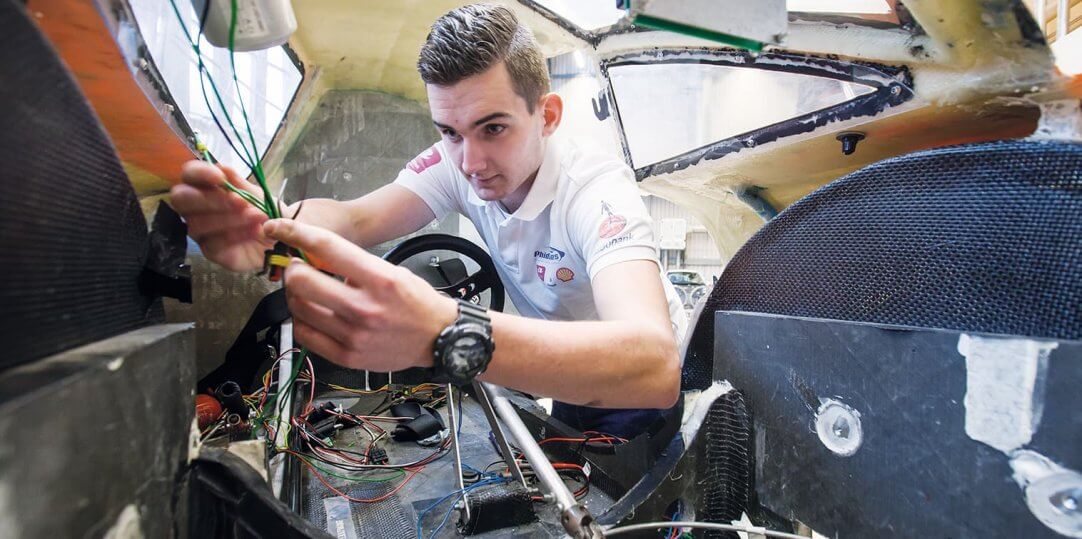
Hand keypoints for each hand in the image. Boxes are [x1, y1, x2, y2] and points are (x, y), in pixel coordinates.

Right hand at [170, 161, 273, 270]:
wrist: (280, 240)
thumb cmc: (265, 213)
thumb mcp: (259, 195)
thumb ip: (241, 184)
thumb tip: (223, 168)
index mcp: (206, 187)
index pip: (189, 174)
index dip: (200, 173)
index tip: (220, 177)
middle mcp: (196, 208)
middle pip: (180, 199)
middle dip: (210, 199)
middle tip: (240, 202)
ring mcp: (201, 231)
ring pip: (197, 223)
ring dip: (230, 218)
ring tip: (258, 216)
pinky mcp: (210, 251)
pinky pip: (214, 243)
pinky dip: (237, 235)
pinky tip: (255, 231)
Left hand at [263, 219, 457, 371]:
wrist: (438, 338)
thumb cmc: (416, 302)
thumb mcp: (391, 271)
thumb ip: (353, 264)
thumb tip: (312, 255)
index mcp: (379, 279)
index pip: (326, 247)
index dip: (294, 232)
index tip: (277, 228)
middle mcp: (364, 307)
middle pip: (302, 280)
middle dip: (293, 269)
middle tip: (298, 267)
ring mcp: (353, 335)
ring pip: (298, 307)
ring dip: (295, 294)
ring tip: (306, 291)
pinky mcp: (346, 356)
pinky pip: (304, 334)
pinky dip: (300, 319)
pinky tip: (311, 313)